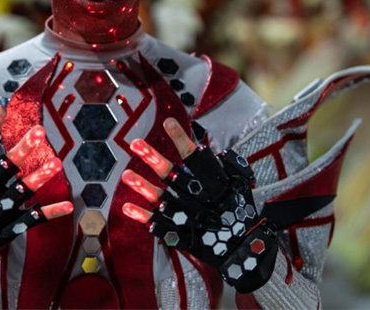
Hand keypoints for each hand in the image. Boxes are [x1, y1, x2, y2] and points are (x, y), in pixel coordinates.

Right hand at [0, 102, 72, 286]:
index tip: (2, 107)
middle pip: (6, 167)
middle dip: (23, 149)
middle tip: (39, 132)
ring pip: (21, 190)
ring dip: (40, 177)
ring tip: (57, 164)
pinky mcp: (7, 228)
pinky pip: (32, 219)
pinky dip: (50, 213)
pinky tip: (69, 206)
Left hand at [120, 118, 277, 292]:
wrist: (243, 248)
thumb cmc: (239, 212)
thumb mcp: (240, 186)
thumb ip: (227, 167)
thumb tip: (212, 149)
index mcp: (213, 184)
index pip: (195, 157)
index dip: (181, 140)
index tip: (169, 122)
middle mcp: (196, 198)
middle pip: (172, 174)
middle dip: (153, 158)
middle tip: (136, 143)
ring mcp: (185, 215)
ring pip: (160, 198)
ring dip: (142, 186)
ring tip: (126, 175)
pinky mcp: (178, 231)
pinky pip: (156, 223)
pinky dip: (141, 216)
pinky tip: (126, 207)